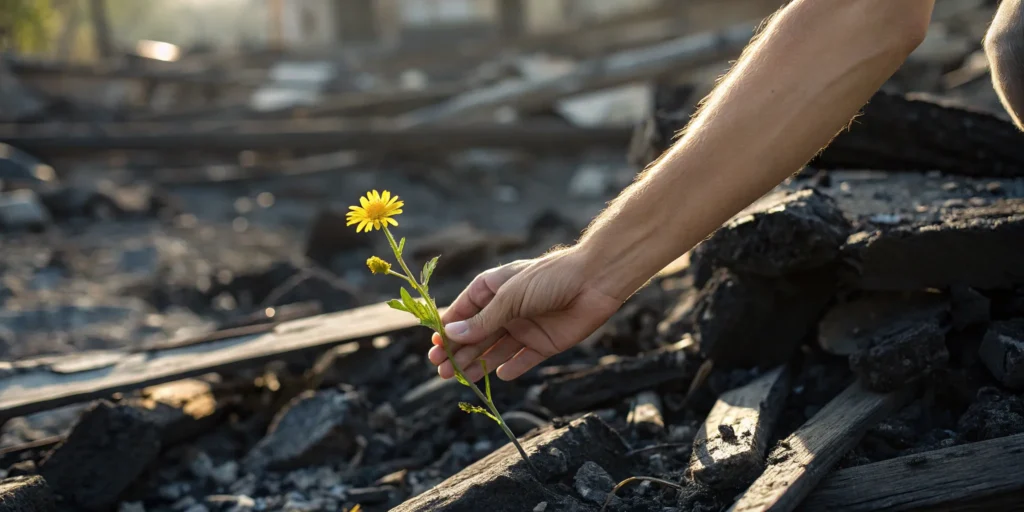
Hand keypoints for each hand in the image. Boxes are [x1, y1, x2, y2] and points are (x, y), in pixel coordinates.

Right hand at [427, 247, 621, 381]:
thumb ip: (483, 320)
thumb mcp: (510, 297)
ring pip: (495, 350)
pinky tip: (499, 375)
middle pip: (476, 335)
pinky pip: (523, 359)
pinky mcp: (544, 343)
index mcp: (494, 289)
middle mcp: (507, 309)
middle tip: (439, 370)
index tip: (434, 344)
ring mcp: (525, 327)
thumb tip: (450, 336)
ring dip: (477, 363)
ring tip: (458, 378)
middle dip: (457, 351)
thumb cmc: (549, 278)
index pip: (464, 310)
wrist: (595, 281)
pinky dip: (512, 368)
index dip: (449, 328)